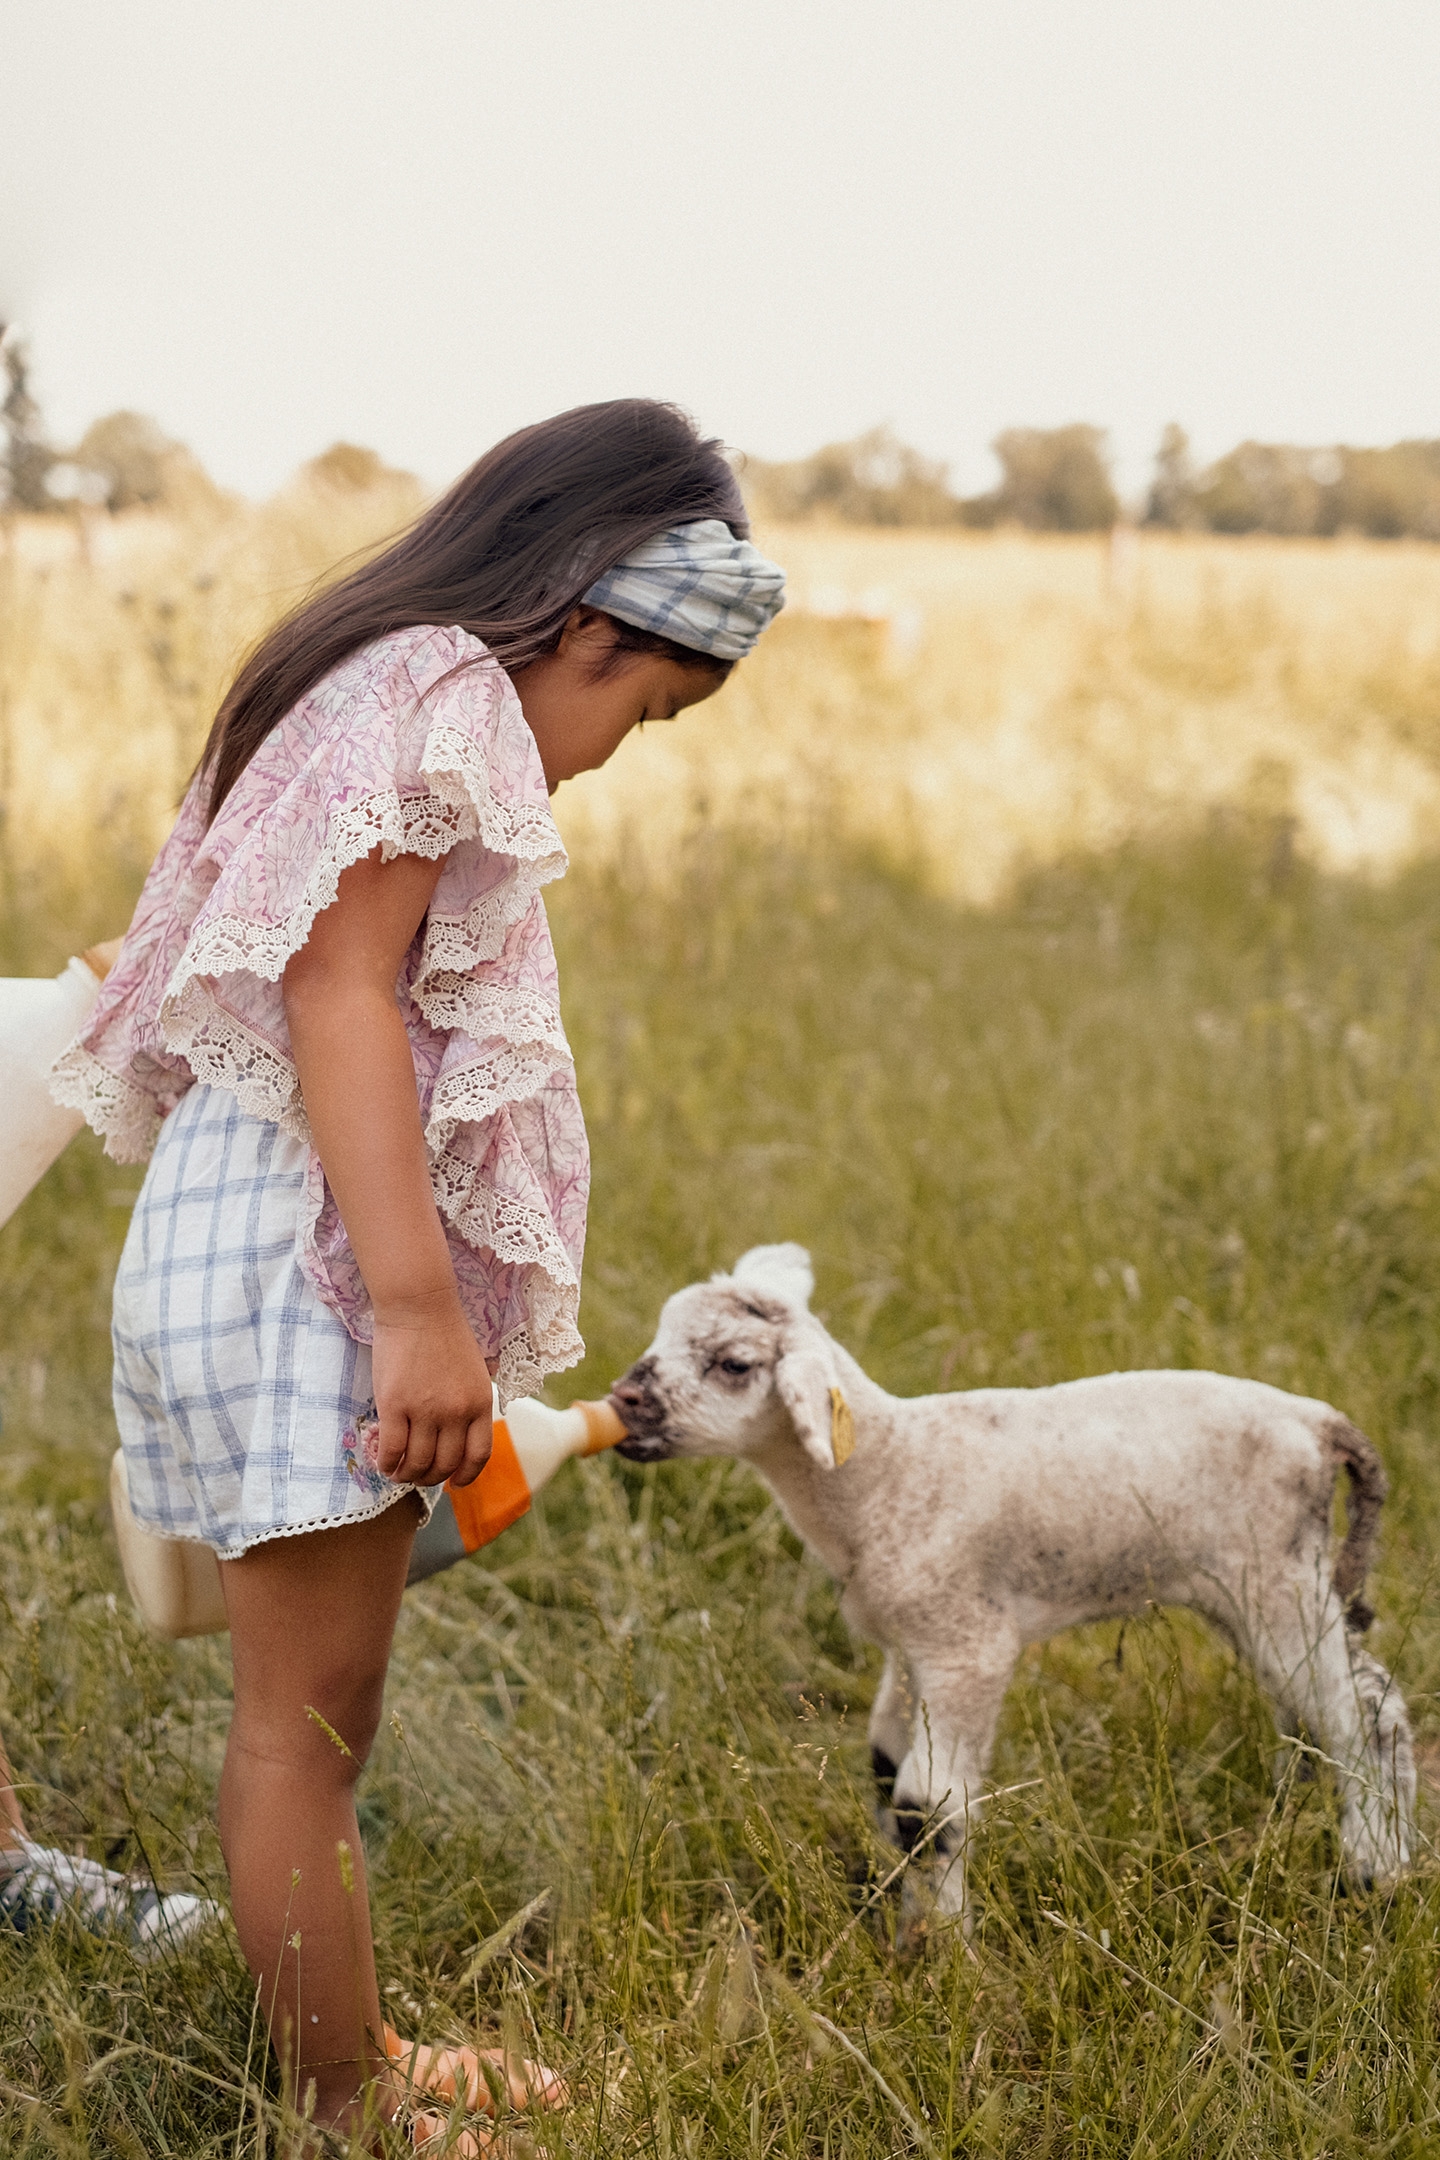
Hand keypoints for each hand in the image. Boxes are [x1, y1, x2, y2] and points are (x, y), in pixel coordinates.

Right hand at [371, 1292, 492, 1488]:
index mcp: (479, 1403)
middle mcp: (456, 1412)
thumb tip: (456, 1440)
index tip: (455, 1483)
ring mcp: (425, 1410)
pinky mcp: (394, 1405)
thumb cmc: (445, 1334)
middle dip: (431, 1477)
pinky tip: (384, 1462)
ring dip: (407, 1474)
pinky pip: (392, 1449)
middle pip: (445, 1464)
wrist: (419, 1306)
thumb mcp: (472, 1372)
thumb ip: (468, 1405)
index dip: (466, 1476)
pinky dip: (387, 1463)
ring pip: (417, 1463)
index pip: (478, 1455)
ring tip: (398, 1472)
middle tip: (419, 1475)